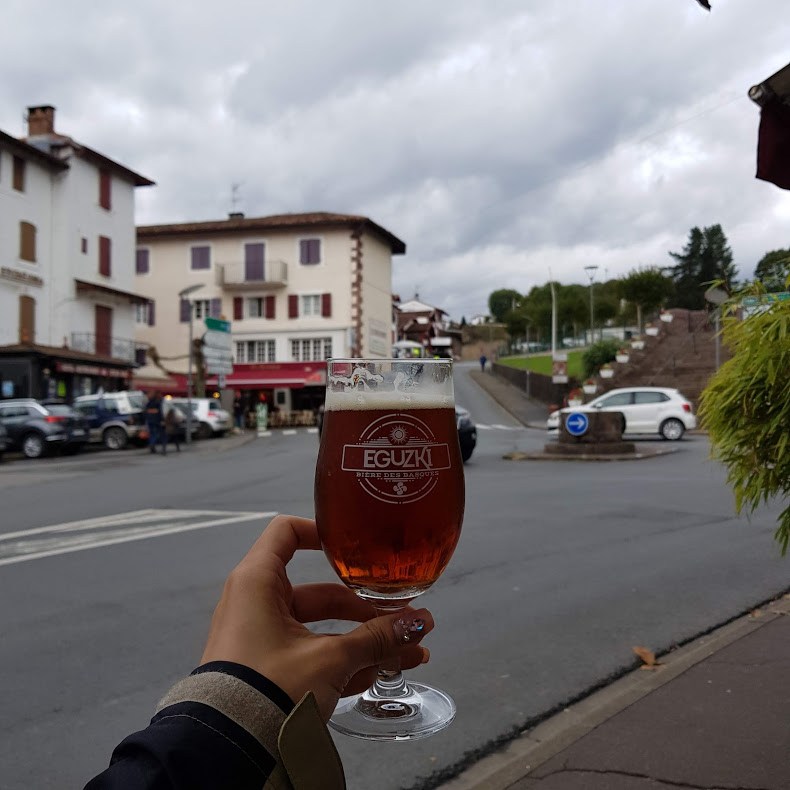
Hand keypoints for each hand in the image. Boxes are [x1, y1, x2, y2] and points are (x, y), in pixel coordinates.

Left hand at [200, 515, 433, 719]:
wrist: (228, 749)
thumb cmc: (270, 685)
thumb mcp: (329, 659)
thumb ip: (377, 639)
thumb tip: (421, 623)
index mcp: (258, 582)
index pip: (288, 533)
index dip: (323, 532)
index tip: (357, 545)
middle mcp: (257, 603)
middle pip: (319, 593)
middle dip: (364, 608)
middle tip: (401, 617)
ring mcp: (262, 638)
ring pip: (321, 629)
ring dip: (361, 640)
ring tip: (405, 651)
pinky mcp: (268, 670)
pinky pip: (310, 655)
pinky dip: (342, 662)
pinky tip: (380, 674)